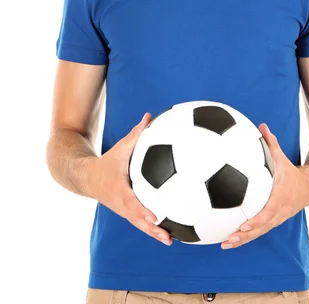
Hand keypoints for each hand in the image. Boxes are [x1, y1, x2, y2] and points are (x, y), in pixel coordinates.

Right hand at [87, 112, 171, 245]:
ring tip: (171, 241)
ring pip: (140, 226)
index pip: (132, 203)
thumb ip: (136, 133)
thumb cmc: (108, 161)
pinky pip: (140, 222)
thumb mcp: (120, 148)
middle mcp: (121, 204)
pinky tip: (170, 231)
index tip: (156, 217)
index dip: (143, 211)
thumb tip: (149, 115)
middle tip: (167, 237)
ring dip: (153, 234)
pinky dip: (152, 228)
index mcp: (119, 190)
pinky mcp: (127, 213)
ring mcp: (123, 211)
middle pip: (137, 220)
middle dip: (151, 230)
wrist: (87, 178)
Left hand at [221, 123, 308, 248]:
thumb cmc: (290, 171)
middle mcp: (277, 212)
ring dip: (242, 240)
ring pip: (258, 233)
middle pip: (260, 228)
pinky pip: (258, 231)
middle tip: (227, 239)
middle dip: (244, 236)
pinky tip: (229, 238)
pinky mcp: (272, 221)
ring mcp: (275, 219)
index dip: (255, 221)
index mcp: (279, 198)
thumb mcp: (282, 157)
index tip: (242, 225)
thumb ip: (271, 142)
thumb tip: (261, 125)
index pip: (266, 212)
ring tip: (224, 245)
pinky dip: (245, 236)